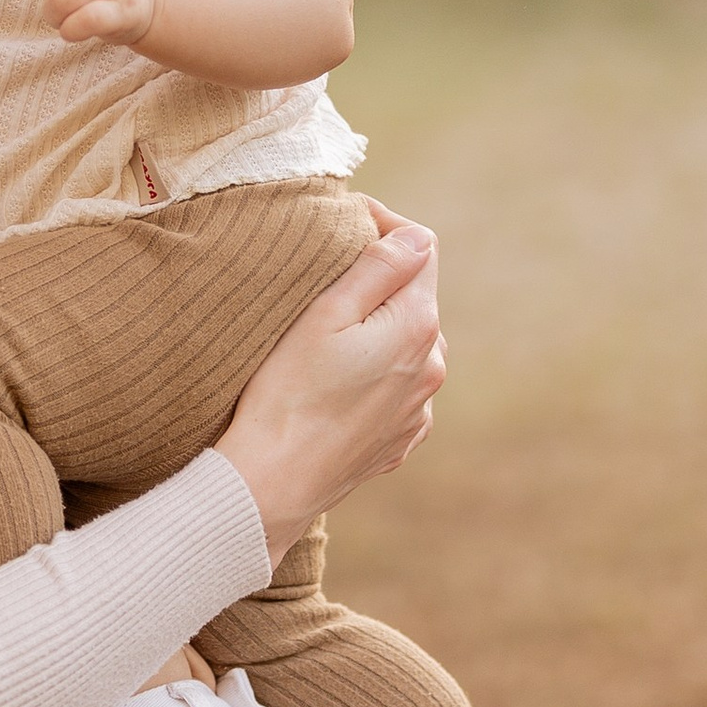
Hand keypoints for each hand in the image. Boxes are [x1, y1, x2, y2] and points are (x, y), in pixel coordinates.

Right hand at [215, 218, 446, 565]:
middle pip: (414, 296)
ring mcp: (421, 407)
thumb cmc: (287, 394)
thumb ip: (378, 268)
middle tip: (323, 284)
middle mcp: (433, 365)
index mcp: (417, 325)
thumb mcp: (324, 315)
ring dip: (378, 330)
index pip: (420, 247)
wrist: (274, 482)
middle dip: (379, 282)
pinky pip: (398, 387)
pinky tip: (336, 384)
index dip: (382, 225)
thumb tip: (415, 236)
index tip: (342, 225)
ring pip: (407, 343)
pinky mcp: (403, 436)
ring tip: (326, 340)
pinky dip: (375, 374)